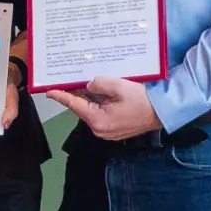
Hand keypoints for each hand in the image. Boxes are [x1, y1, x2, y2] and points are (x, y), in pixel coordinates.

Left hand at [47, 76, 161, 140]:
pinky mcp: (115, 129)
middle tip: (66, 80)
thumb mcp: (118, 86)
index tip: (49, 91)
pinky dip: (96, 103)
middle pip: (82, 108)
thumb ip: (98, 85)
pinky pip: (100, 114)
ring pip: (91, 111)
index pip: (74, 105)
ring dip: (87, 98)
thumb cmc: (142, 100)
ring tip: (80, 82)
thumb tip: (88, 86)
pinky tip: (96, 92)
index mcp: (98, 120)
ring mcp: (108, 131)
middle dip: (75, 94)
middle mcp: (100, 129)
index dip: (61, 96)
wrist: (161, 112)